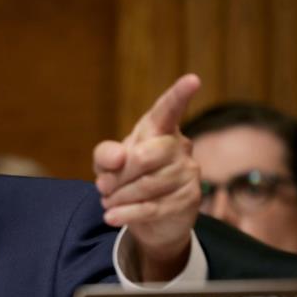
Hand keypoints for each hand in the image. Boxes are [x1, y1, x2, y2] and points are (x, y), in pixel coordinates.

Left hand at [93, 74, 201, 280]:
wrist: (150, 216)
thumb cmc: (128, 178)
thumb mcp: (108, 164)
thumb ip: (105, 154)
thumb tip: (120, 157)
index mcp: (159, 130)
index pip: (168, 110)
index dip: (178, 95)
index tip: (192, 79)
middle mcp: (178, 147)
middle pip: (144, 156)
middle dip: (118, 175)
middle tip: (104, 186)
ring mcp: (188, 173)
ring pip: (147, 184)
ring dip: (119, 197)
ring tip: (109, 201)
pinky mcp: (188, 200)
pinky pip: (152, 207)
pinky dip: (126, 213)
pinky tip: (111, 217)